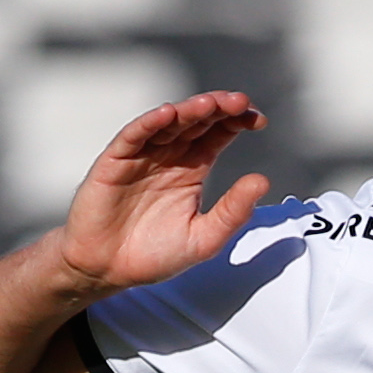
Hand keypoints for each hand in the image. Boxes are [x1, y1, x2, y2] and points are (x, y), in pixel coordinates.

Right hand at [54, 92, 272, 297]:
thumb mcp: (204, 238)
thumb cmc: (155, 254)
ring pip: (168, 124)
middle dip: (218, 109)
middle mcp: (169, 155)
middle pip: (196, 122)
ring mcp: (142, 155)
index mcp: (193, 168)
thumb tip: (263, 182)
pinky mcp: (115, 161)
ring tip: (209, 104)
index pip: (218, 135)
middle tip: (239, 102)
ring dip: (188, 111)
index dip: (237, 122)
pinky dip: (149, 124)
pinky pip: (133, 137)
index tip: (258, 120)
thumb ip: (233, 212)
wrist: (109, 269)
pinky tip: (167, 114)